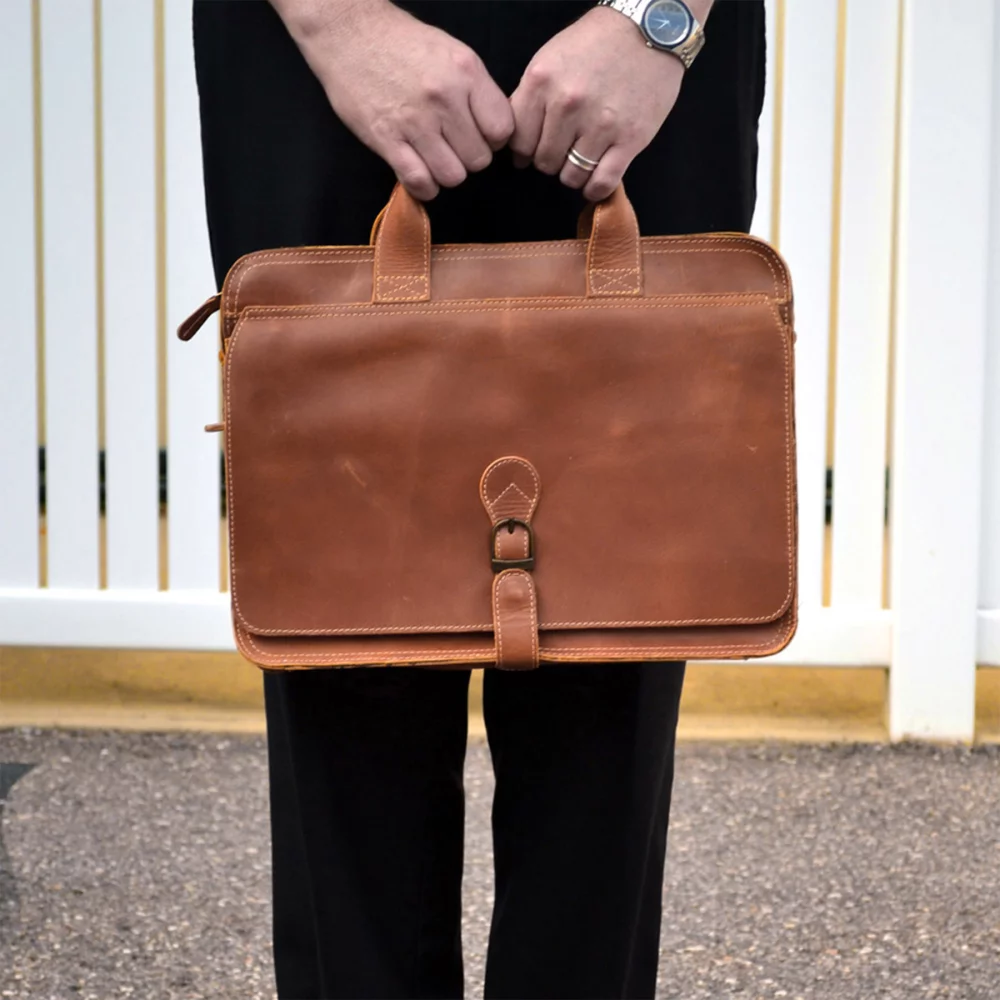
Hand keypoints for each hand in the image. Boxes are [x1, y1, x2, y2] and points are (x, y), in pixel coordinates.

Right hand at [270, 0, 513, 199]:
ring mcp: (415, 121)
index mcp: (466, 72)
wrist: (349, 33)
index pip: (502, 130)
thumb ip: (476, 92)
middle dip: (468, 157)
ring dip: (446, 173)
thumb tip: (494, 131)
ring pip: (453, 176)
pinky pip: (419, 182)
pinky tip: (420, 173)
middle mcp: (444, 97)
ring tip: (434, 157)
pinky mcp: (386, 139)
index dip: (493, 139)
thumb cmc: (403, 43)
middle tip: (452, 145)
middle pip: (479, 159)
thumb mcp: (452, 54)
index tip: (478, 134)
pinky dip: (424, 187)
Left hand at [509, 6, 685, 200]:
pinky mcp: (629, 140)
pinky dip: (594, 189)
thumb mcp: (550, 59)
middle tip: (564, 148)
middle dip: (550, 160)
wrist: (650, 29)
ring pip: (570, 176)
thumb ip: (530, 99)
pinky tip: (593, 181)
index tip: (534, 150)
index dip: (524, 151)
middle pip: (543, 161)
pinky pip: (601, 183)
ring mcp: (599, 124)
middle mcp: (567, 104)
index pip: (518, 140)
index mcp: (541, 82)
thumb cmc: (596, 44)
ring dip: (573, 174)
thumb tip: (517, 149)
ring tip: (581, 158)